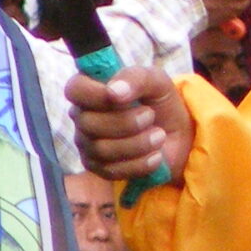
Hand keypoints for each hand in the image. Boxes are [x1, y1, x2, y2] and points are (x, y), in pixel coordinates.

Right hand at [68, 66, 193, 185]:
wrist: (176, 134)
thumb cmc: (159, 102)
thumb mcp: (155, 81)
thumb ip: (135, 79)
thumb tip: (114, 92)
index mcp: (91, 89)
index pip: (75, 90)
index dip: (96, 95)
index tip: (122, 97)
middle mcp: (83, 116)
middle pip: (88, 123)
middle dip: (126, 122)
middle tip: (150, 116)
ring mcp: (88, 145)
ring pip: (102, 149)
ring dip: (138, 143)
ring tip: (159, 135)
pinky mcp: (99, 168)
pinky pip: (113, 171)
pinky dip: (140, 163)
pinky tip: (156, 155)